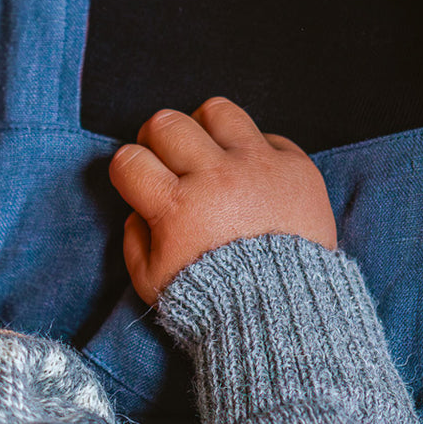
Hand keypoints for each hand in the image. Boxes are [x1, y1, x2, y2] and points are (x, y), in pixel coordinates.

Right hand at [108, 97, 336, 303]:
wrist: (281, 311)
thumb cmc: (213, 301)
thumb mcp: (151, 282)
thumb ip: (133, 240)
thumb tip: (137, 210)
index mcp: (175, 206)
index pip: (129, 160)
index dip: (126, 170)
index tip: (137, 183)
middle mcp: (214, 176)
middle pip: (167, 123)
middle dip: (156, 140)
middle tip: (167, 162)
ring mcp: (258, 166)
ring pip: (217, 111)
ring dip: (204, 129)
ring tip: (208, 155)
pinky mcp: (295, 167)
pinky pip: (266, 135)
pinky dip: (252, 152)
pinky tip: (249, 178)